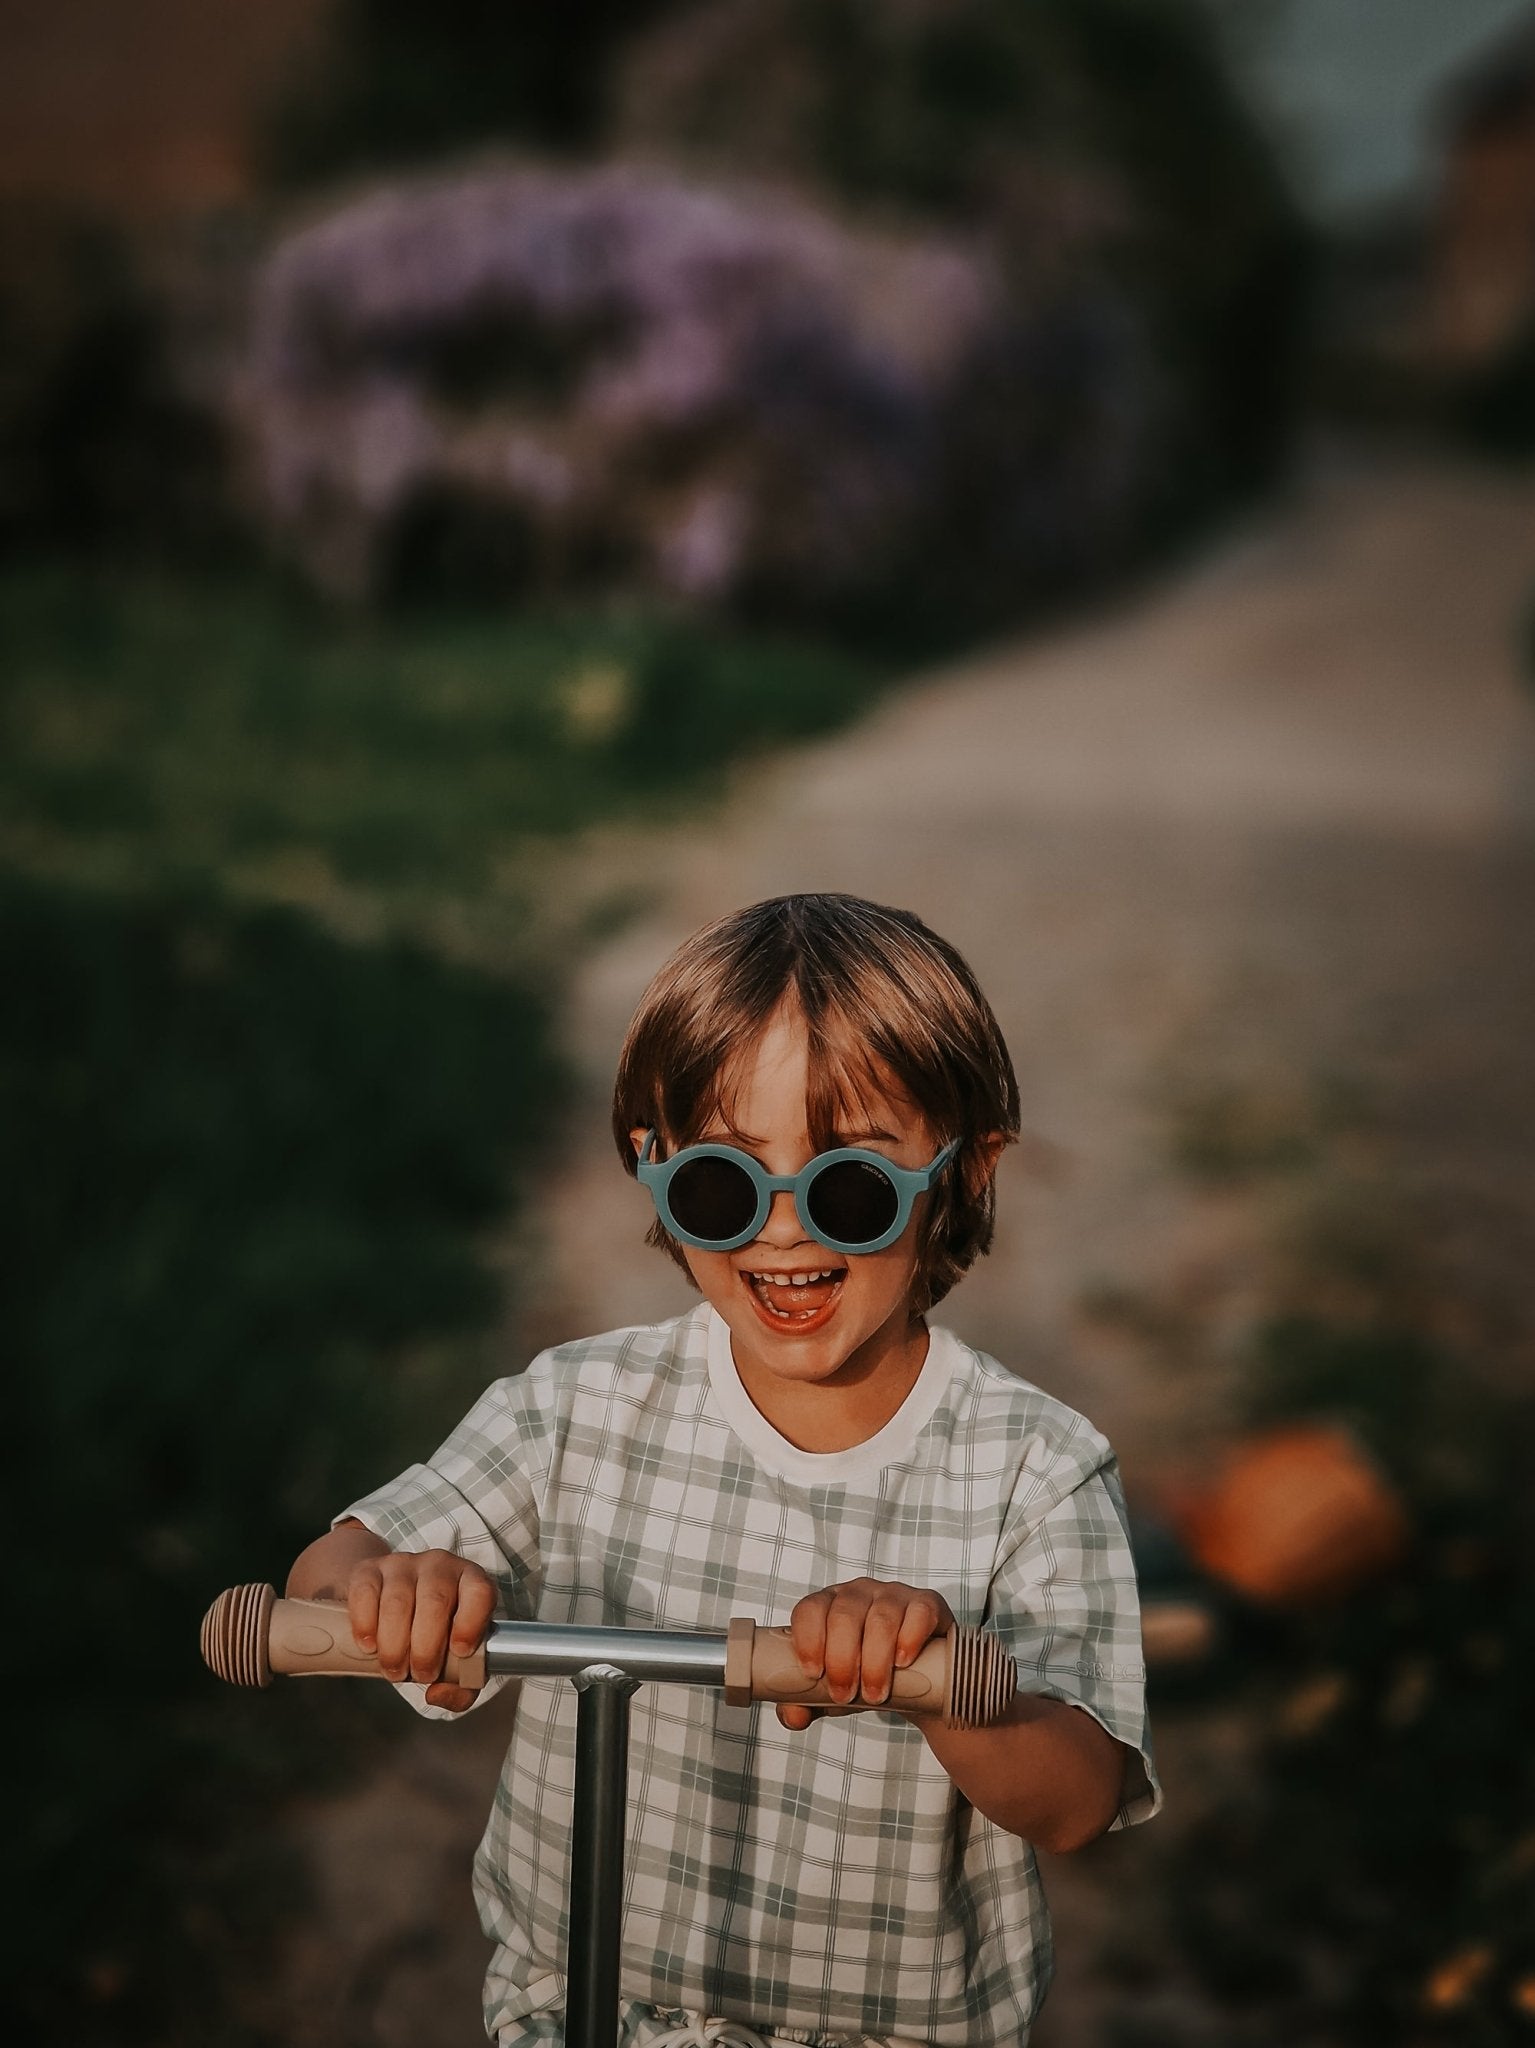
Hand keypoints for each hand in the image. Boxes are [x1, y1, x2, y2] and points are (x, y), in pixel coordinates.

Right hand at [344, 1547, 495, 1712]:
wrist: (387, 1601)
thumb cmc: (432, 1634)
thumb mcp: (455, 1659)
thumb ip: (460, 1687)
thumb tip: (437, 1693)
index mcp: (471, 1582)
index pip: (480, 1592)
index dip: (471, 1622)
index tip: (459, 1652)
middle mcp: (440, 1566)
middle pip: (435, 1602)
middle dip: (425, 1648)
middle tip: (419, 1674)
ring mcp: (403, 1563)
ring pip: (398, 1602)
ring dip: (394, 1645)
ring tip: (394, 1669)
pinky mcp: (369, 1569)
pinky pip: (365, 1592)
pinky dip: (365, 1624)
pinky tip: (369, 1645)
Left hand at [779, 1578, 956, 1730]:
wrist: (915, 1679)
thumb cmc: (863, 1675)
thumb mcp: (831, 1690)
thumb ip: (805, 1702)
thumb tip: (794, 1717)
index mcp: (827, 1605)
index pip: (809, 1609)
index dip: (808, 1640)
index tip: (813, 1674)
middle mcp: (858, 1593)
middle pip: (843, 1616)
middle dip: (842, 1661)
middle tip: (845, 1695)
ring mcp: (893, 1595)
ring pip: (880, 1618)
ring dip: (875, 1661)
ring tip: (874, 1694)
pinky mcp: (926, 1604)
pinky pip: (918, 1613)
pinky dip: (909, 1638)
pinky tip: (902, 1662)